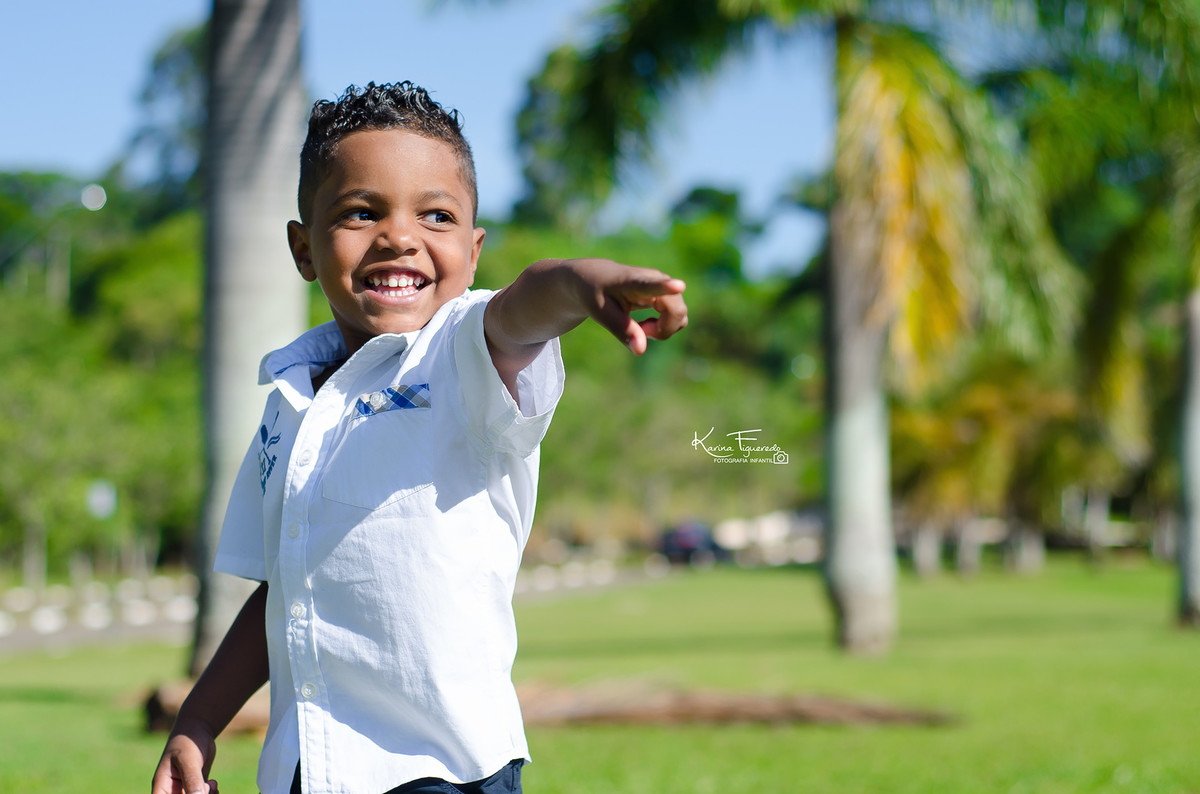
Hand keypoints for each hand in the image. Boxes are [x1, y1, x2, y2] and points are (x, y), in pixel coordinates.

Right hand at [151, 720, 218, 793]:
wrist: (197, 730)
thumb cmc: (187, 742)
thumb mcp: (188, 761)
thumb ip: (192, 781)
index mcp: (161, 788)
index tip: (193, 792)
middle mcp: (171, 792)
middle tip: (205, 787)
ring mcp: (184, 790)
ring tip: (211, 784)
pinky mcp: (196, 787)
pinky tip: (213, 783)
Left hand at [568, 258, 687, 354]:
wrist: (596, 278)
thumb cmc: (595, 294)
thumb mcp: (601, 314)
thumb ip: (623, 331)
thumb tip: (641, 351)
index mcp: (632, 281)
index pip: (651, 285)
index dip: (667, 288)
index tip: (679, 286)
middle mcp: (655, 278)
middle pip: (677, 310)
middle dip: (662, 330)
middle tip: (639, 331)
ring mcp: (664, 285)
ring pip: (680, 315)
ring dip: (663, 329)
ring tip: (640, 326)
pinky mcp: (667, 293)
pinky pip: (677, 317)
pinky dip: (664, 327)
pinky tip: (645, 325)